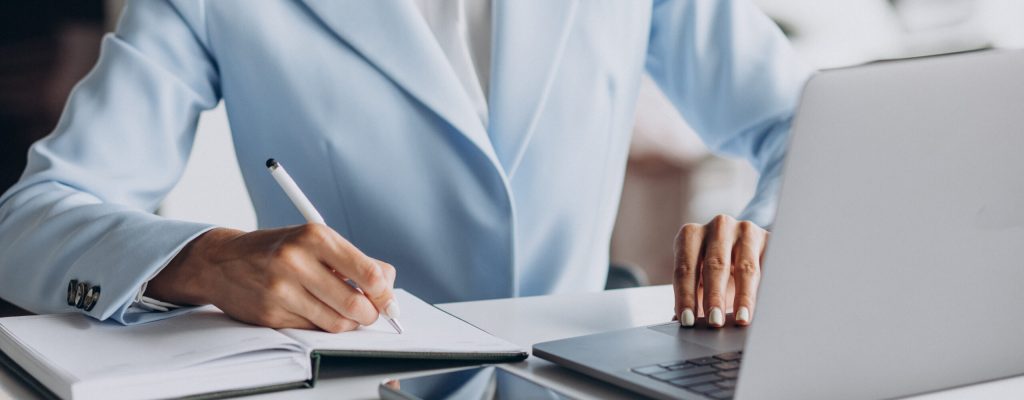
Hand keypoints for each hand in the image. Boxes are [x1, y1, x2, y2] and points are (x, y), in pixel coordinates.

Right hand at [148, 224, 396, 332]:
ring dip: (348, 323)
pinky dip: (322, 324)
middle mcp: (296, 261)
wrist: (223, 261)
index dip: (385, 293)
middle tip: (370, 311)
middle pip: (355, 304)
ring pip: (337, 323)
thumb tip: (388, 284)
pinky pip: (313, 329)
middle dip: (370, 313)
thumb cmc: (278, 249)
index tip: (388, 299)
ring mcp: (281, 290)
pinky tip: (316, 310)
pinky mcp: (271, 314)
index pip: (368, 273)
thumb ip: (355, 260)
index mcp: (315, 236)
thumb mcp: (316, 240)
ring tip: (344, 311)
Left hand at [673, 215, 767, 327]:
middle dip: (714, 297)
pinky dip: (766, 288)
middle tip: (714, 322)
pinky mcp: (769, 239)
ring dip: (743, 296)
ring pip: (745, 267)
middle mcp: (718, 227)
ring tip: (741, 319)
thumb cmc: (717, 270)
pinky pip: (770, 266)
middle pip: (715, 265)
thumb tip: (680, 321)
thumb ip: (691, 297)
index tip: (687, 321)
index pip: (685, 269)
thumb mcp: (700, 280)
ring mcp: (745, 230)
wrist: (747, 250)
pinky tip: (767, 306)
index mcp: (691, 234)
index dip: (686, 296)